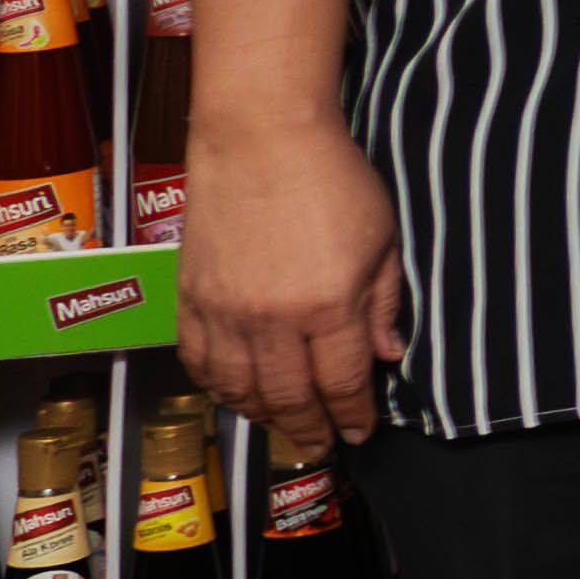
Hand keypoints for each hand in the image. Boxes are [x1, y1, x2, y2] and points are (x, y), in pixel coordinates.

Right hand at [182, 107, 403, 447]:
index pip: (341, 384)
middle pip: (288, 398)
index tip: (359, 433)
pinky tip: (235, 393)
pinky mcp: (190, 296)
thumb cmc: (332, 178)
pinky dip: (217, 386)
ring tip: (283, 425)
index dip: (351, 417)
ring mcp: (225, 311)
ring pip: (238, 388)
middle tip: (321, 443)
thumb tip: (389, 356)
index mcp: (328, 308)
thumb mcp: (383, 241)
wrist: (259, 135)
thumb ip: (383, 305)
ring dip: (261, 415)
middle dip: (308, 428)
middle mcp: (271, 319)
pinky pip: (199, 360)